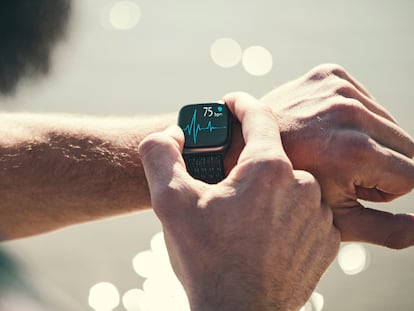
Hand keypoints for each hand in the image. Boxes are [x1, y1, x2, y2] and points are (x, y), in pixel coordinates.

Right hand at [139, 93, 339, 310]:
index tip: (231, 102)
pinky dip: (285, 214)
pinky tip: (264, 233)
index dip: (241, 104)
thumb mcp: (169, 201)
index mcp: (267, 169)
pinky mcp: (327, 240)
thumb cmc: (206, 259)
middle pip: (271, 157)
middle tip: (224, 184)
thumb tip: (172, 132)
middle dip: (246, 163)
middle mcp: (302, 185)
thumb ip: (161, 153)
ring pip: (289, 185)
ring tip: (242, 217)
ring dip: (266, 191)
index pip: (259, 116)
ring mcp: (319, 215)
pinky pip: (305, 212)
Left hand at [261, 63, 413, 248]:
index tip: (352, 186)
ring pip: (389, 124)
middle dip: (381, 166)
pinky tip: (328, 130)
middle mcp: (351, 113)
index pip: (411, 175)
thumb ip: (387, 228)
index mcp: (355, 152)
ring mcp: (339, 89)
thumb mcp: (334, 217)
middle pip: (406, 147)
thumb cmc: (285, 188)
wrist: (240, 145)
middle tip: (340, 170)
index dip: (383, 188)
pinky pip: (368, 102)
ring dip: (372, 142)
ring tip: (332, 150)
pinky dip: (357, 120)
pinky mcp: (331, 74)